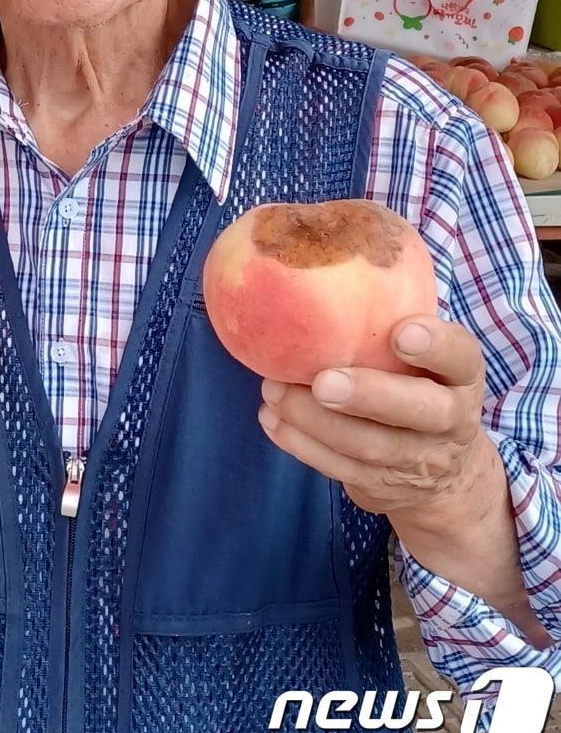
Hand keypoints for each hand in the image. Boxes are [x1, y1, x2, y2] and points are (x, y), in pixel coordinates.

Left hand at [257, 315, 487, 525]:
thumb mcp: (421, 351)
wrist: (442, 470)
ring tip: (273, 391)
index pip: (461, 357)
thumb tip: (316, 246)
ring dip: (315, 421)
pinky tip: (271, 419)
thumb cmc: (415, 381)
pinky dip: (301, 445)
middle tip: (322, 380)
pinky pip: (341, 469)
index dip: (436, 346)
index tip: (401, 331)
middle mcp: (449, 420)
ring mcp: (418, 459)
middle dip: (368, 396)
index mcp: (461, 377)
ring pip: (370, 447)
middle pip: (418, 412)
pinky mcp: (383, 486)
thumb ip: (390, 316)